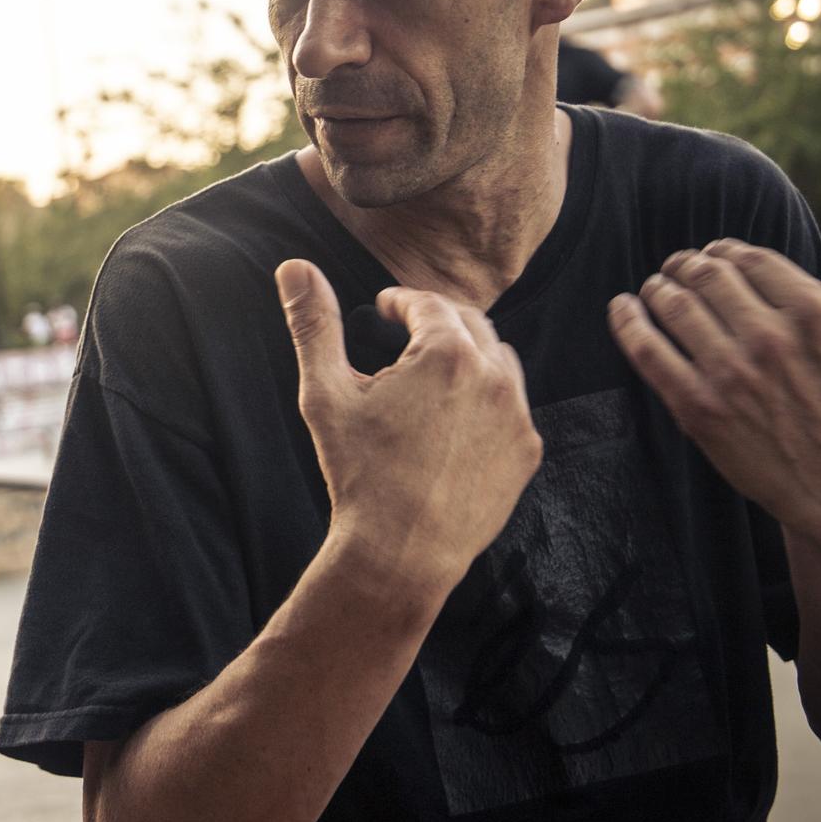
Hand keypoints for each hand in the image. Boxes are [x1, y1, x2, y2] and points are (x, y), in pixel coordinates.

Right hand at [277, 259, 541, 598]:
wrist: (400, 555)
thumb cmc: (359, 474)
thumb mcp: (326, 394)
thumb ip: (314, 324)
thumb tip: (294, 266)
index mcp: (447, 353)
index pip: (428, 303)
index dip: (402, 301)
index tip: (385, 309)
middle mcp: (494, 376)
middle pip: (470, 323)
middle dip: (437, 321)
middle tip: (407, 332)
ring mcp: (517, 415)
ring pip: (499, 360)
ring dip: (469, 355)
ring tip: (434, 371)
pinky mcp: (526, 451)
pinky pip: (513, 406)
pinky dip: (488, 399)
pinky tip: (456, 418)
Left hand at [605, 197, 820, 545]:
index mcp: (816, 314)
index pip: (746, 256)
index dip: (722, 252)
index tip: (713, 259)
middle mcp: (773, 340)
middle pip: (704, 275)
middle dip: (685, 265)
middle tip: (678, 270)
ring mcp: (733, 376)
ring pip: (672, 305)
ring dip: (656, 288)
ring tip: (655, 290)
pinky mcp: (699, 410)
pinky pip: (647, 350)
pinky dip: (627, 321)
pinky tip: (622, 308)